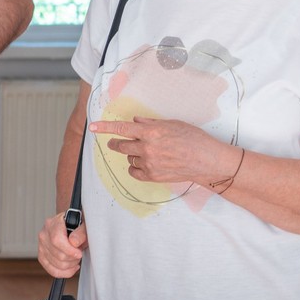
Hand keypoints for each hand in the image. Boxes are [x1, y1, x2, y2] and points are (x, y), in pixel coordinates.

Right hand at [37, 213, 85, 278]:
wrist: (71, 226)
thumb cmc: (77, 225)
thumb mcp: (84, 225)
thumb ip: (81, 232)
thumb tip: (74, 242)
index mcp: (52, 224)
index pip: (56, 240)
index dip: (69, 251)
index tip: (79, 254)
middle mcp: (44, 234)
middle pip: (57, 255)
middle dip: (72, 259)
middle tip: (79, 254)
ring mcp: (41, 246)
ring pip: (54, 264)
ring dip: (69, 265)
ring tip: (75, 259)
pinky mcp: (42, 256)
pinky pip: (51, 270)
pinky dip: (63, 272)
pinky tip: (71, 268)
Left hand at [89, 117, 239, 185]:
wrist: (207, 160)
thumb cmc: (193, 139)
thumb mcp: (172, 124)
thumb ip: (150, 123)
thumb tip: (135, 122)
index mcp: (151, 132)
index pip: (121, 129)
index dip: (105, 127)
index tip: (93, 127)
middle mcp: (147, 148)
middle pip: (121, 145)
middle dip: (116, 143)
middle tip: (117, 142)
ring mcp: (149, 163)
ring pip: (129, 158)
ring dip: (132, 154)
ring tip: (148, 152)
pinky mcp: (153, 176)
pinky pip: (134, 171)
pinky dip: (136, 167)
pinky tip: (145, 163)